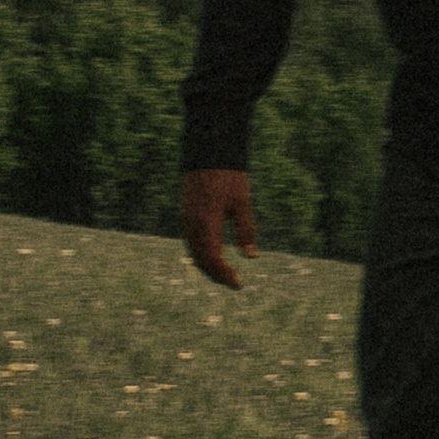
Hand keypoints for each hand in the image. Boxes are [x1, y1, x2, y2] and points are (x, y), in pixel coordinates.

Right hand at [181, 167, 258, 288]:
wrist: (208, 154)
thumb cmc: (228, 177)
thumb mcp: (242, 203)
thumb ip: (246, 230)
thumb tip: (252, 256)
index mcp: (206, 224)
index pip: (212, 259)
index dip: (224, 274)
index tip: (238, 284)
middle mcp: (191, 225)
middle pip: (200, 260)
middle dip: (216, 274)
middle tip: (234, 282)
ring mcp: (186, 220)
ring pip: (194, 252)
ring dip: (208, 266)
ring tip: (225, 273)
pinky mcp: (186, 215)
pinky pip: (191, 243)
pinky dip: (202, 254)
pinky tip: (214, 257)